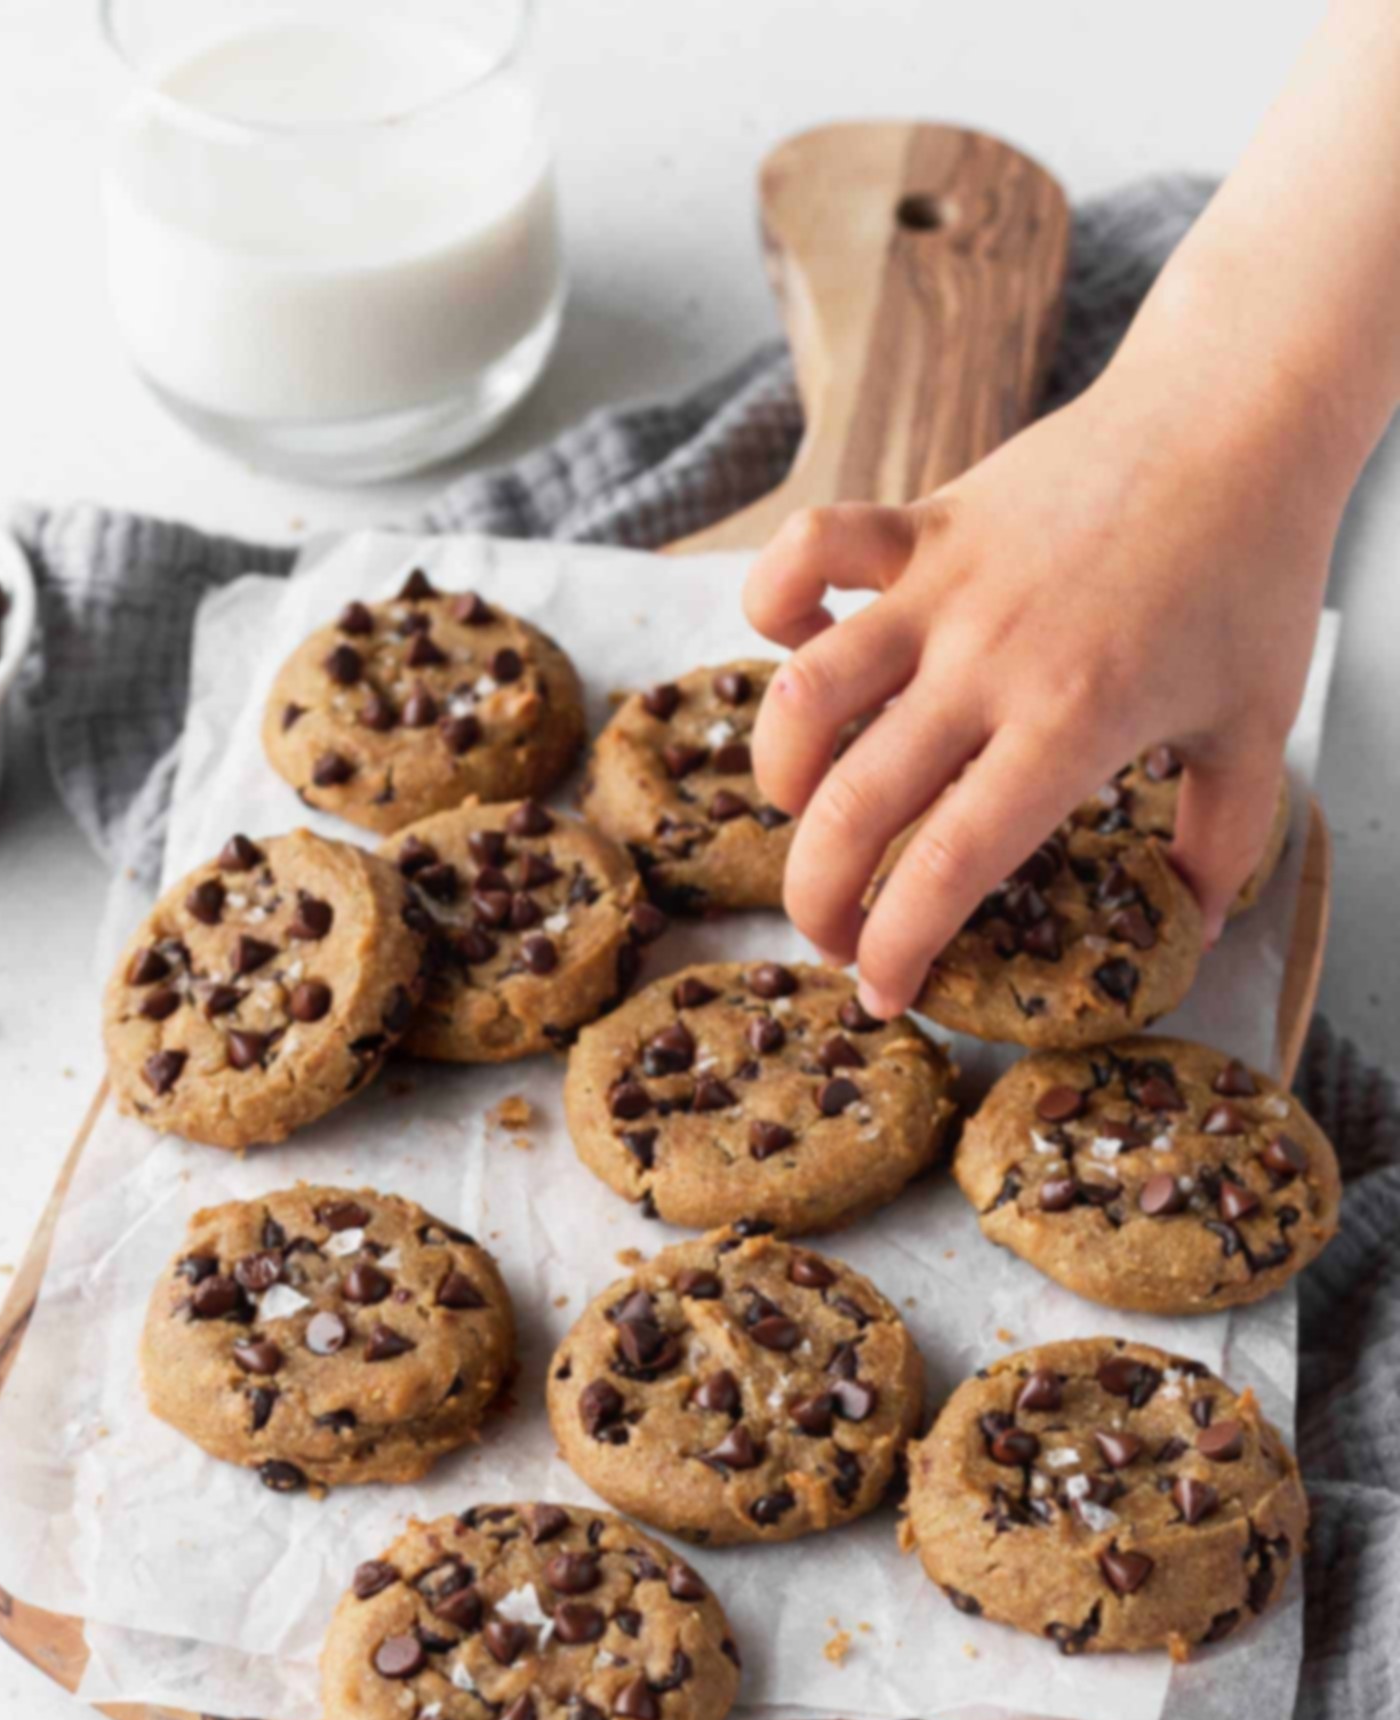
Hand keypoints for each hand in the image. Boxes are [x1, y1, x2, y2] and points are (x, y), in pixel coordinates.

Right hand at [744, 356, 1339, 1017]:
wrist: (1234, 414)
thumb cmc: (1251, 573)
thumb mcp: (1257, 729)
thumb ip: (1222, 844)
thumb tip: (1188, 933)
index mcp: (1071, 723)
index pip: (947, 864)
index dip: (898, 947)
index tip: (886, 991)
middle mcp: (989, 659)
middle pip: (852, 803)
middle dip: (816, 896)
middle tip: (827, 931)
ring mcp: (944, 586)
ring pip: (804, 689)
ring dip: (779, 769)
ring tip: (803, 805)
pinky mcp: (922, 523)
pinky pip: (810, 551)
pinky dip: (776, 602)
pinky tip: (800, 645)